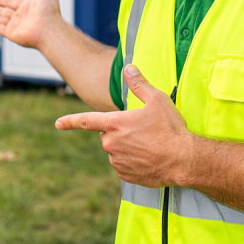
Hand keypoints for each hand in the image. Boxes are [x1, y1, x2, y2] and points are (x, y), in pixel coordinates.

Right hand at [0, 0, 63, 49]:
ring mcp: (18, 27)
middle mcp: (23, 18)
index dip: (1, 2)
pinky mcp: (14, 35)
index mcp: (29, 8)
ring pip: (0, 20)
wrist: (50, 28)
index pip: (12, 3)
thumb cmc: (51, 12)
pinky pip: (0, 29)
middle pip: (4, 12)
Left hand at [55, 65, 194, 186]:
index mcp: (114, 124)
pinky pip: (124, 166)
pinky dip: (133, 162)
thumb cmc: (171, 129)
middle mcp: (111, 144)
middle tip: (142, 130)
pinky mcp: (126, 175)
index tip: (57, 124)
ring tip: (149, 145)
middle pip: (108, 135)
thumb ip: (139, 84)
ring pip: (116, 151)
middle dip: (119, 131)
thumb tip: (128, 68)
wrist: (185, 160)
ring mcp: (117, 161)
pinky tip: (149, 158)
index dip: (69, 121)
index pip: (85, 121)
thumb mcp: (157, 100)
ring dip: (127, 147)